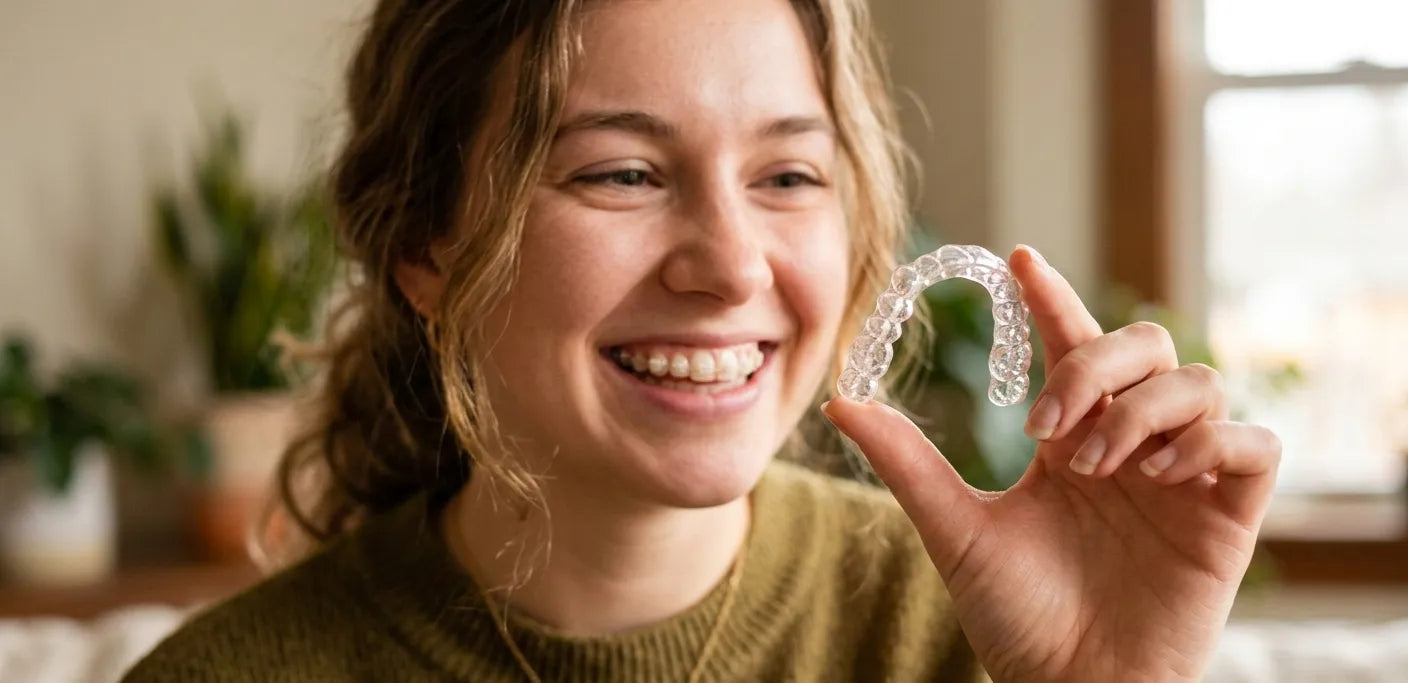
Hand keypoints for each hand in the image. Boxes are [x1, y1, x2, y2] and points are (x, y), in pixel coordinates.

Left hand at [823, 246, 1279, 682]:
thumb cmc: (1016, 618)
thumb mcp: (955, 530)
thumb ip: (907, 462)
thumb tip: (839, 400)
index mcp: (1072, 439)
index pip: (1072, 343)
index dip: (1053, 297)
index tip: (1019, 258)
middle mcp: (1131, 445)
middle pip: (1146, 346)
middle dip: (1097, 364)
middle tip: (1046, 426)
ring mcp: (1184, 477)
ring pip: (1200, 383)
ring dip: (1143, 410)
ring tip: (1095, 466)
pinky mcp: (1229, 516)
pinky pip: (1252, 444)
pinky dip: (1212, 442)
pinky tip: (1162, 473)